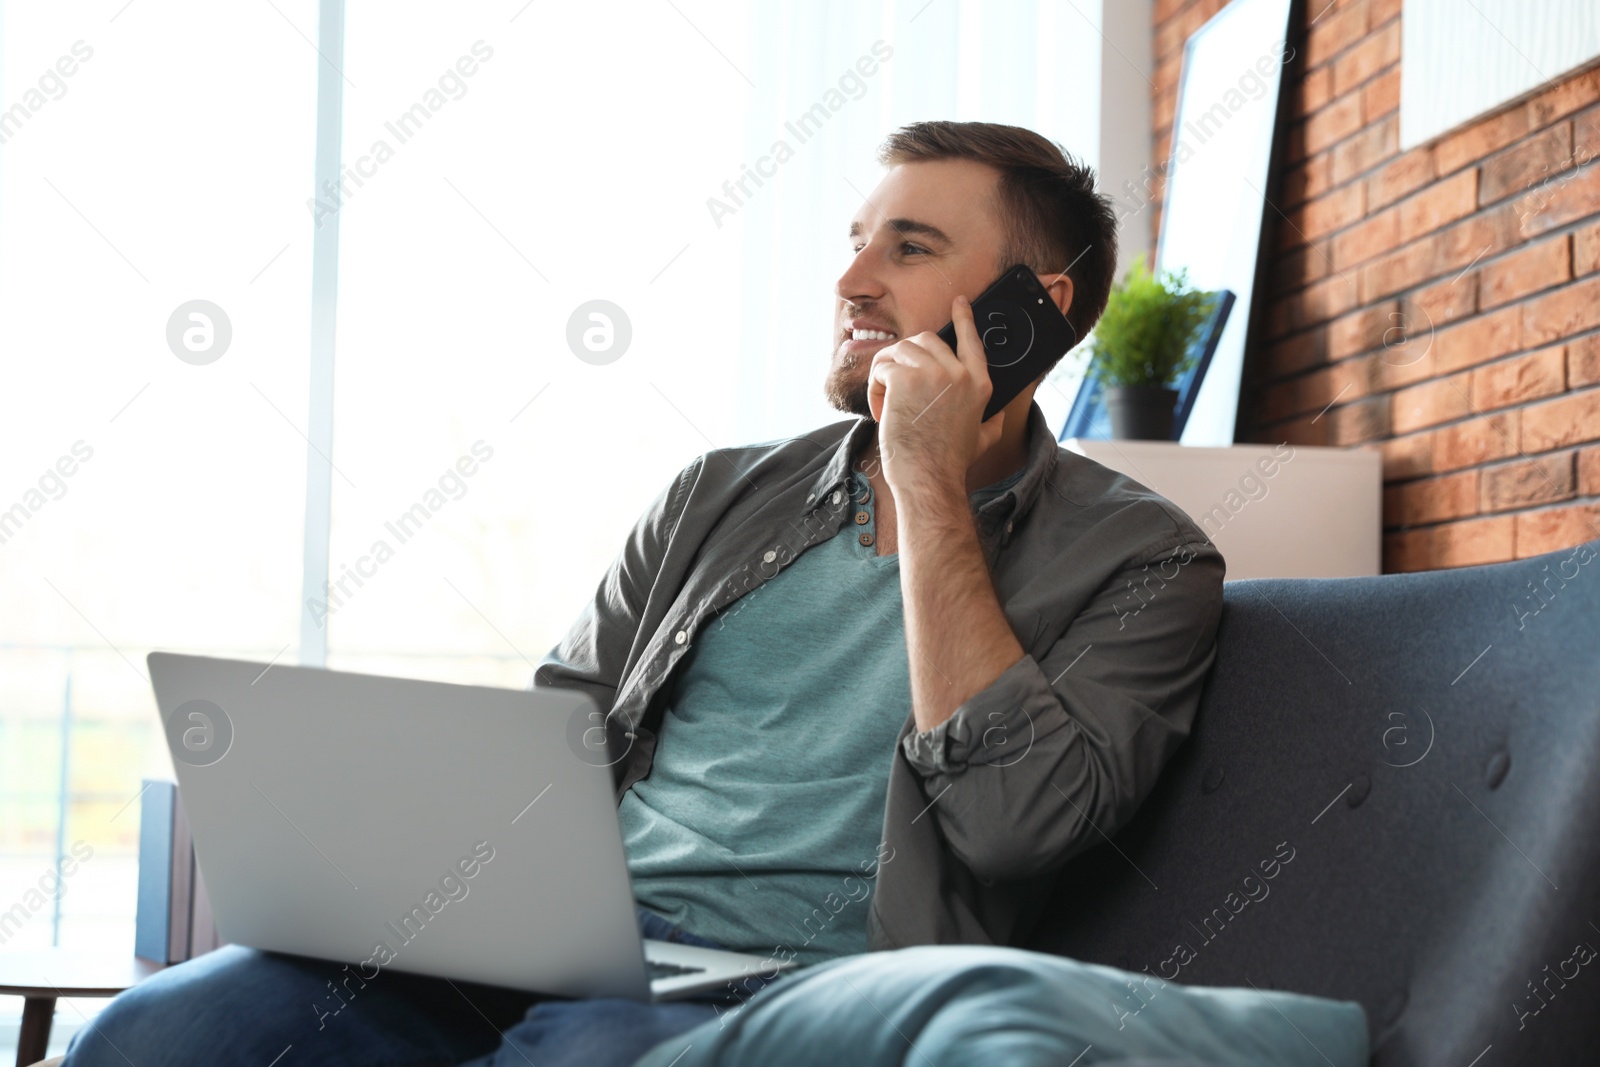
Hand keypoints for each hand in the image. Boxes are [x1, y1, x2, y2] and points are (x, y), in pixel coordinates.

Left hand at [866, 294, 1004, 495]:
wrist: (928, 479)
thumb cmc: (949, 464)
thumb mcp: (982, 440)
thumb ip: (992, 423)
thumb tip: (999, 416)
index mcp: (979, 384)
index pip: (972, 341)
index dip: (964, 319)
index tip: (960, 303)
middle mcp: (959, 373)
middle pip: (926, 340)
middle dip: (905, 356)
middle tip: (894, 383)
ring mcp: (933, 373)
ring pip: (900, 349)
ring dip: (886, 370)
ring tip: (886, 400)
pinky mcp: (906, 379)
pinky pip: (882, 367)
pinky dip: (875, 386)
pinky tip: (882, 410)